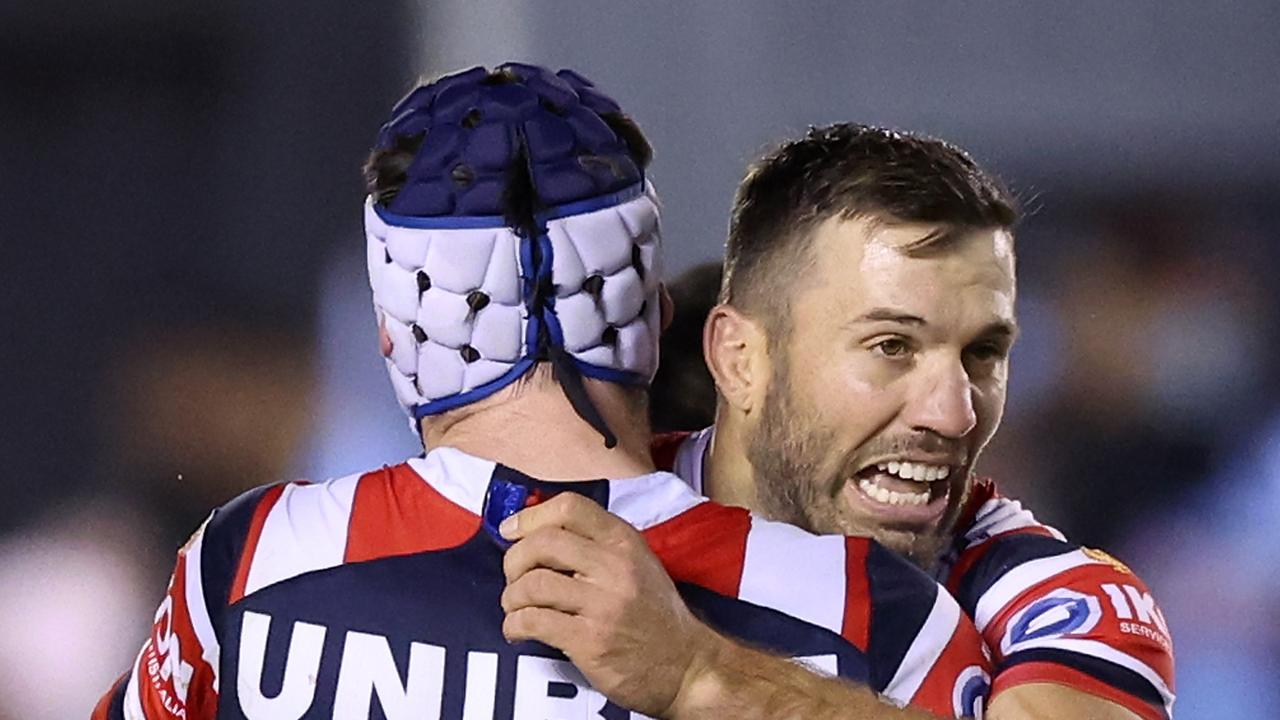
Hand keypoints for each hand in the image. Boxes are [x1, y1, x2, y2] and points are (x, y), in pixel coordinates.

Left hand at [498, 492, 720, 716]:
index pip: (569, 507)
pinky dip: (515, 624)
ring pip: (533, 584)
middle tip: (513, 578)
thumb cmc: (654, 614)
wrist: (685, 665)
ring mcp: (604, 605)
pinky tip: (519, 629)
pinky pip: (534, 621)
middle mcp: (615, 567)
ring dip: (512, 596)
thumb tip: (535, 531)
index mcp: (625, 541)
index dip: (530, 516)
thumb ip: (595, 544)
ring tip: (516, 607)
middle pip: (543, 543)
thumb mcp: (637, 563)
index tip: (510, 530)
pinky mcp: (591, 641)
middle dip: (514, 560)